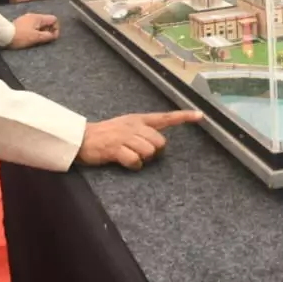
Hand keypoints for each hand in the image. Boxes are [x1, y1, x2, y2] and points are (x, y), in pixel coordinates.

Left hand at [9, 12, 59, 48]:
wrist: (4, 35)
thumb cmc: (21, 36)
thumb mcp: (36, 37)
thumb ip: (47, 36)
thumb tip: (54, 35)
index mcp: (38, 17)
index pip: (53, 19)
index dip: (56, 28)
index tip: (51, 37)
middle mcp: (33, 15)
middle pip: (47, 21)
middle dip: (48, 30)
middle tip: (44, 39)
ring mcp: (27, 18)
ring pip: (40, 24)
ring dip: (41, 31)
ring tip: (37, 39)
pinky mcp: (21, 23)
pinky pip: (33, 26)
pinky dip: (35, 31)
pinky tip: (30, 37)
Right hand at [77, 111, 203, 170]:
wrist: (82, 138)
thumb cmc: (106, 134)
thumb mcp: (126, 125)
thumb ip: (143, 130)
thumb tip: (159, 143)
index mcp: (138, 119)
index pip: (164, 117)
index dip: (183, 117)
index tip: (200, 116)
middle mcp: (134, 126)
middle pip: (159, 142)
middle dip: (153, 152)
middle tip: (139, 152)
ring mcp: (125, 137)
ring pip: (149, 152)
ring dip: (142, 159)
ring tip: (129, 156)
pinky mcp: (116, 149)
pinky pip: (135, 161)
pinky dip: (133, 165)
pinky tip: (125, 163)